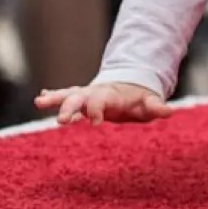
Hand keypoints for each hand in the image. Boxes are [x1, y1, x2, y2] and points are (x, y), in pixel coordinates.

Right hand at [36, 83, 170, 124]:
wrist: (129, 85)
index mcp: (110, 94)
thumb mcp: (148, 103)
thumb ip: (155, 106)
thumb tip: (169, 111)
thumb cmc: (138, 98)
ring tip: (39, 101)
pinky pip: (65, 95)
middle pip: (79, 98)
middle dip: (69, 107)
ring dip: (55, 98)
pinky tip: (41, 98)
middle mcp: (94, 92)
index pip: (100, 101)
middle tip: (61, 120)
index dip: (98, 110)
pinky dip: (54, 95)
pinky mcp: (80, 98)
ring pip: (68, 95)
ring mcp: (86, 94)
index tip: (96, 123)